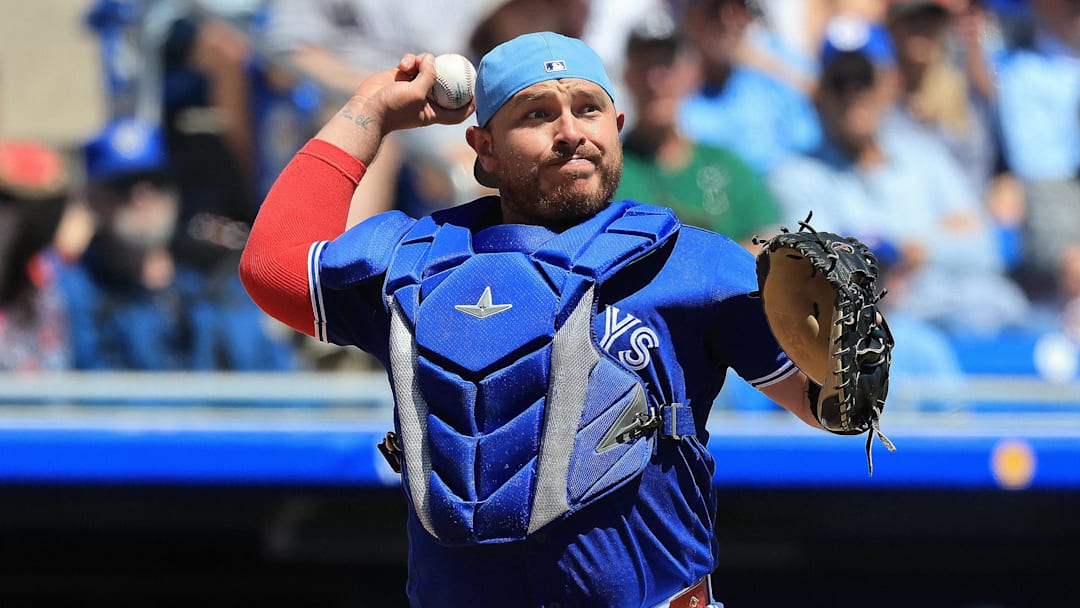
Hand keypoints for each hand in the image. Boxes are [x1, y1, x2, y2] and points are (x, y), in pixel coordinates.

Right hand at [354, 53, 474, 132]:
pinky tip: (404, 64)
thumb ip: (429, 76)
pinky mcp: (400, 76)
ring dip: (424, 62)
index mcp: (433, 112)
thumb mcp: (417, 93)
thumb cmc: (394, 108)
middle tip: (460, 63)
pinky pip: (411, 62)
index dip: (469, 107)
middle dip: (451, 75)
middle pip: (445, 86)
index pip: (457, 113)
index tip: (478, 97)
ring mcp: (413, 87)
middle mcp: (425, 99)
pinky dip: (409, 60)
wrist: (367, 109)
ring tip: (416, 63)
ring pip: (427, 68)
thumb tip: (432, 59)